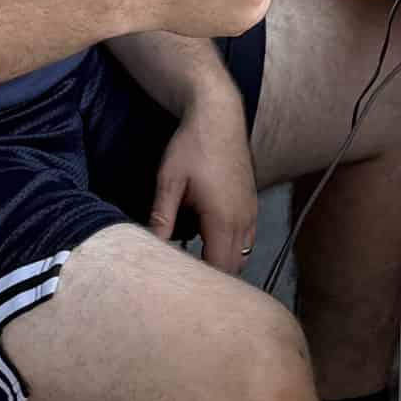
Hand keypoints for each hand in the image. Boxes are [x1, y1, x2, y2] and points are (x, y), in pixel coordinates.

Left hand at [147, 85, 258, 274]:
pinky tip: (208, 240)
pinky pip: (246, 240)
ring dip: (222, 262)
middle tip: (183, 278)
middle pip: (234, 268)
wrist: (219, 117)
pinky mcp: (251, 205)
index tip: (180, 284)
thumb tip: (149, 246)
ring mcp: (251, 213)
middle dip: (212, 277)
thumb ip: (162, 218)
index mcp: (223, 219)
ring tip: (194, 261)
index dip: (202, 282)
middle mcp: (243, 220)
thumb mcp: (169, 182)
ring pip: (242, 255)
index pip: (219, 268)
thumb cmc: (192, 146)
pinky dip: (230, 247)